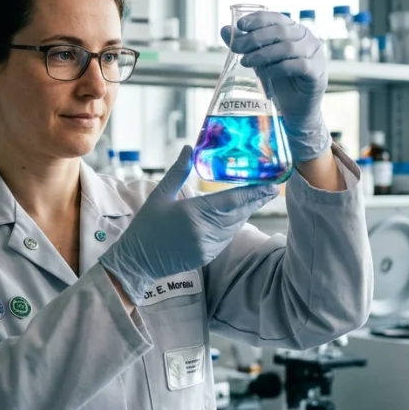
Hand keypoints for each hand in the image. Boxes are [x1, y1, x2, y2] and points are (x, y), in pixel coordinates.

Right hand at [100, 146, 277, 300]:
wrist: (137, 261)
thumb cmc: (146, 226)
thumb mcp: (159, 195)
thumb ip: (178, 171)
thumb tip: (189, 148)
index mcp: (193, 213)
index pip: (231, 200)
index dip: (253, 192)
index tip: (270, 185)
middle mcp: (205, 231)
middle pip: (238, 213)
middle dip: (255, 201)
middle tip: (271, 188)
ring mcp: (207, 246)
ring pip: (235, 226)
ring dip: (246, 212)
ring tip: (257, 199)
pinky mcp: (207, 256)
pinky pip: (227, 237)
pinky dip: (234, 225)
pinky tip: (237, 216)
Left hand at [221, 11, 330, 162]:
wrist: (295, 109)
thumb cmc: (279, 81)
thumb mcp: (260, 60)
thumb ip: (246, 45)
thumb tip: (224, 29)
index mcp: (293, 30)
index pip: (276, 18)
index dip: (258, 19)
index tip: (240, 25)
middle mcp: (307, 38)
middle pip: (280, 31)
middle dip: (255, 38)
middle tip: (237, 49)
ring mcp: (315, 55)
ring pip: (289, 47)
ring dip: (264, 54)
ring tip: (246, 62)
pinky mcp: (318, 73)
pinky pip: (300, 65)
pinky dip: (281, 68)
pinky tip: (268, 73)